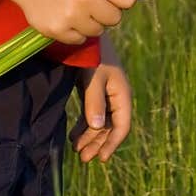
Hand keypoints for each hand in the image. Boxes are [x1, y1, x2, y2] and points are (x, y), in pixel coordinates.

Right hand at [18, 0, 154, 45]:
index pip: (129, 0)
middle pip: (115, 19)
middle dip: (107, 11)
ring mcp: (69, 15)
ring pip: (98, 32)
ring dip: (91, 23)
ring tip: (76, 6)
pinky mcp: (56, 30)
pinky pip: (80, 40)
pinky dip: (76, 32)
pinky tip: (65, 15)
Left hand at [69, 32, 131, 163]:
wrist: (85, 36)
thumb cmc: (91, 55)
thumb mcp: (92, 78)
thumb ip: (94, 102)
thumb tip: (96, 128)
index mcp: (121, 94)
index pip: (121, 125)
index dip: (112, 143)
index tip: (101, 158)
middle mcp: (116, 97)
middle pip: (110, 127)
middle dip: (98, 144)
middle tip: (83, 158)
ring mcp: (105, 94)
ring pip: (100, 123)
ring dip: (90, 137)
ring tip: (76, 149)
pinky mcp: (94, 91)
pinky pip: (92, 114)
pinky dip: (84, 126)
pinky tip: (74, 136)